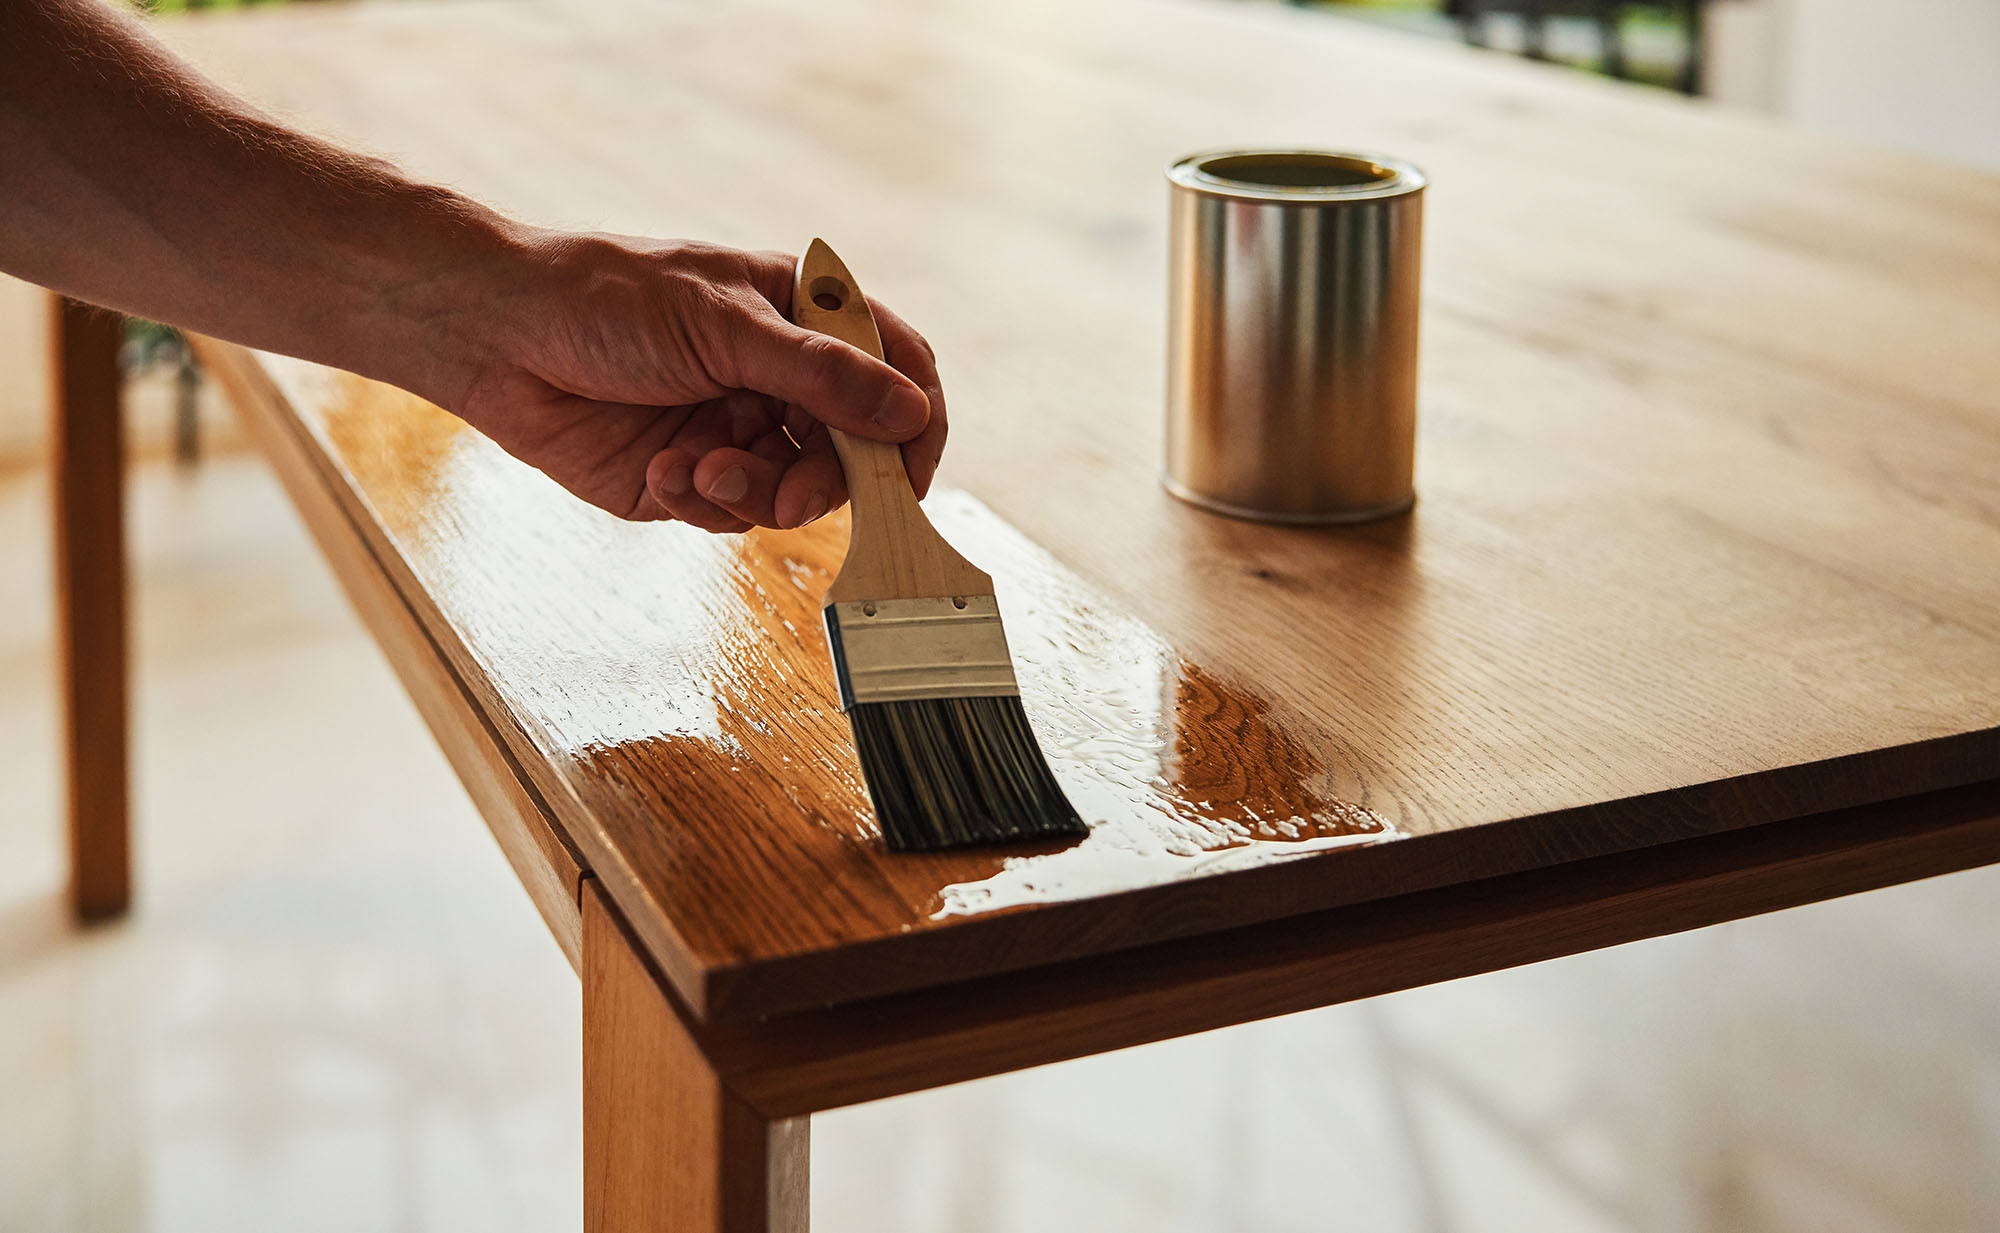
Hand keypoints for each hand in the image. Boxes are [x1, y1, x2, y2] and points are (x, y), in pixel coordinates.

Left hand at [447, 231, 946, 530]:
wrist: (497, 336)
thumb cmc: (604, 298)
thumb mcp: (723, 326)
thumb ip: (821, 376)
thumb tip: (910, 413)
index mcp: (802, 316)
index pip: (898, 369)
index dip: (915, 425)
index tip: (908, 477)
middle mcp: (780, 376)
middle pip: (854, 450)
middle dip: (823, 480)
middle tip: (790, 499)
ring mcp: (739, 428)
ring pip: (793, 493)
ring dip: (751, 491)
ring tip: (699, 468)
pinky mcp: (691, 478)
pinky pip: (728, 513)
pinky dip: (700, 499)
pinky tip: (659, 469)